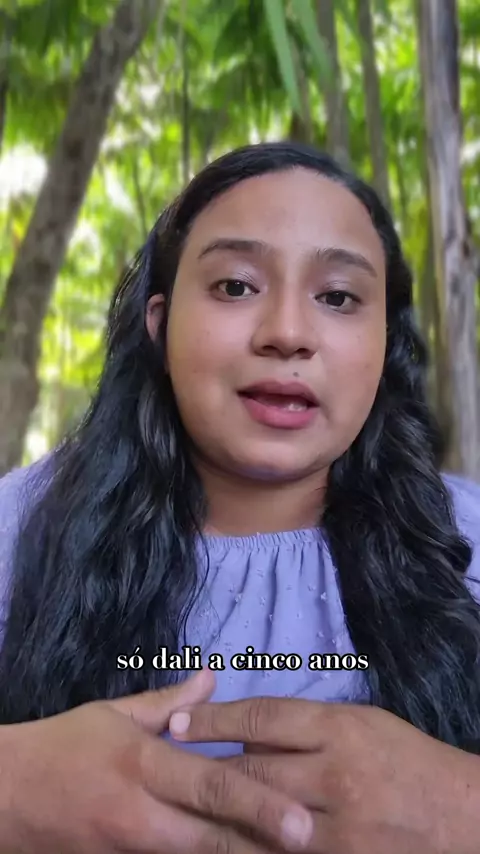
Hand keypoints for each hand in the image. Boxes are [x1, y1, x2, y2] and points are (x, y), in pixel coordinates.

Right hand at [0, 671, 312, 853]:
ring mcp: (129, 849)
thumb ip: (167, 702)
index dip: (259, 804)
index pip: (209, 784)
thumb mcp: (112, 713)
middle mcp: (140, 812)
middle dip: (262, 846)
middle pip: (213, 837)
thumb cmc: (64, 746)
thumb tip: (212, 678)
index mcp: (142, 763)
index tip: (301, 822)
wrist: (6, 796)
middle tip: (312, 847)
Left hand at [170, 696, 479, 853]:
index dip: (214, 719)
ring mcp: (335, 827)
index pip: (263, 718)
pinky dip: (247, 850)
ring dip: (215, 819)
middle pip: (250, 770)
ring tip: (177, 813)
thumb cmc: (405, 759)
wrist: (458, 817)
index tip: (177, 722)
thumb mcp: (360, 724)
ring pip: (256, 823)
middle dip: (203, 772)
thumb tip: (246, 732)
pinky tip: (223, 845)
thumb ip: (305, 727)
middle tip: (163, 770)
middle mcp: (333, 774)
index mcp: (339, 729)